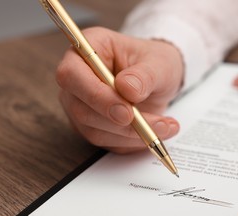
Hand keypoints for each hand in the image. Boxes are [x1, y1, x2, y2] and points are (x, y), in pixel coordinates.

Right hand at [57, 27, 183, 152]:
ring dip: (133, 134)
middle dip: (118, 123)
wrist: (160, 79)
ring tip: (166, 126)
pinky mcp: (93, 128)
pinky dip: (135, 141)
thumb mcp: (159, 63)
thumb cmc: (154, 63)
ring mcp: (82, 107)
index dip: (96, 96)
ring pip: (95, 131)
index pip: (71, 75)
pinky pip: (109, 143)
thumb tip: (127, 88)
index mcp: (86, 50)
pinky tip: (158, 132)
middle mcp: (77, 81)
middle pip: (81, 109)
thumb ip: (144, 75)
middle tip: (153, 125)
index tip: (126, 111)